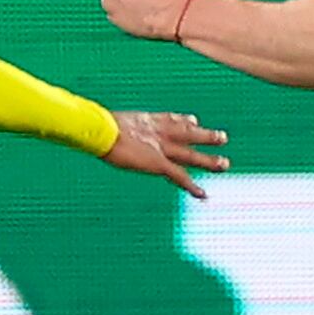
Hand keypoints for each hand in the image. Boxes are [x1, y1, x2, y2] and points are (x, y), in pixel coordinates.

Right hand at [103, 111, 229, 198]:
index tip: (194, 120)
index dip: (185, 120)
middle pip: (189, 133)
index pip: (172, 119)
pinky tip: (202, 195)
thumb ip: (103, 125)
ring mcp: (162, 148)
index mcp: (148, 120)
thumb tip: (88, 123)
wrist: (104, 131)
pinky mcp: (159, 163)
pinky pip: (180, 177)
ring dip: (209, 161)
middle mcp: (160, 132)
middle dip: (206, 136)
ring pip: (192, 155)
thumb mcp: (103, 122)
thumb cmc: (97, 126)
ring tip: (225, 165)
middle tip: (223, 137)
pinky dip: (192, 187)